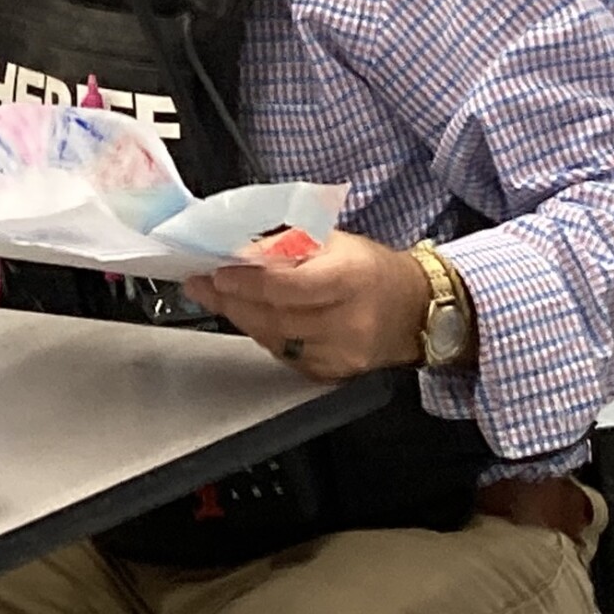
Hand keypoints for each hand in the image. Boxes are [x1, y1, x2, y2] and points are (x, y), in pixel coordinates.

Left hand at [184, 230, 430, 381]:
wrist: (411, 309)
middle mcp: (349, 322)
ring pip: (274, 339)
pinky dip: (262, 335)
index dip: (247, 282)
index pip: (288, 286)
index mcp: (351, 279)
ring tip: (218, 296)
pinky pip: (284, 356)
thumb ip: (285, 245)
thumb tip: (237, 249)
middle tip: (202, 284)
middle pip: (275, 317)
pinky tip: (250, 317)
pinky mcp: (333, 374)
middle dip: (231, 300)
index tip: (217, 273)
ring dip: (240, 317)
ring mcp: (342, 354)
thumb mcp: (332, 240)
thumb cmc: (369, 268)